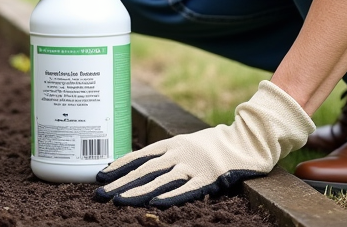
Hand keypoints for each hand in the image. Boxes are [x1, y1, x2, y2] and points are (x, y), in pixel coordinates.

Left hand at [95, 80, 313, 206]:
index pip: (140, 155)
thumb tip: (140, 166)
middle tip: (101, 194)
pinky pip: (186, 189)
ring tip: (119, 202)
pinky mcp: (208, 179)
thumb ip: (166, 153)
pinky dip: (170, 196)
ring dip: (138, 192)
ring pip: (160, 181)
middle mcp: (179, 153)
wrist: (246, 141)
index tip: (100, 175)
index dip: (120, 165)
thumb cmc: (212, 145)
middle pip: (145, 170)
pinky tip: (154, 205)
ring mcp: (193, 166)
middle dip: (121, 182)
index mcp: (172, 143)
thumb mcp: (185, 143)